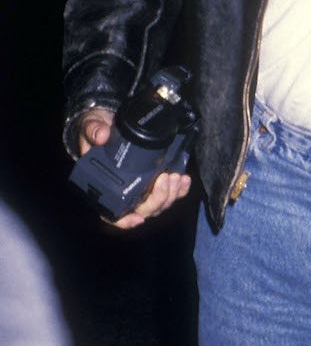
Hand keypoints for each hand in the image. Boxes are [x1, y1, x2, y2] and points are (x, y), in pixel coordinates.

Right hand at [77, 105, 190, 228]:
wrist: (112, 124)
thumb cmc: (97, 131)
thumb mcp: (91, 126)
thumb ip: (93, 130)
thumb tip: (101, 136)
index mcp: (104, 187)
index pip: (113, 214)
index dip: (125, 221)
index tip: (138, 218)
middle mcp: (124, 192)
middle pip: (144, 210)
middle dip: (158, 198)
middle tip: (165, 178)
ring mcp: (142, 188)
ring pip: (160, 204)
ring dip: (171, 193)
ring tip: (176, 176)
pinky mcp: (156, 180)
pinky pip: (170, 192)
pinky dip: (180, 189)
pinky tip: (184, 178)